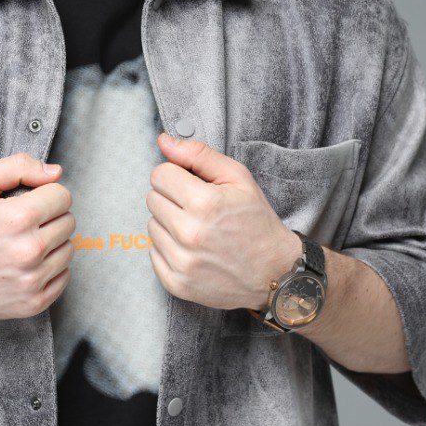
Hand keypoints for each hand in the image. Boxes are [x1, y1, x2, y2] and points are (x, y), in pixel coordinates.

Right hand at [0, 153, 74, 319]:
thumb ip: (19, 166)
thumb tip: (56, 173)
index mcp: (19, 217)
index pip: (63, 197)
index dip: (46, 195)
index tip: (30, 202)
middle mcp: (30, 251)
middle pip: (69, 222)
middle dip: (51, 217)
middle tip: (26, 224)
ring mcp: (33, 280)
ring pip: (69, 249)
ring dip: (53, 243)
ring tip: (26, 243)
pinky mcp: (34, 302)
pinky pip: (64, 277)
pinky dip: (51, 269)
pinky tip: (29, 264)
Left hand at [145, 133, 302, 311]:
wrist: (274, 272)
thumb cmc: (256, 221)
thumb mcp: (237, 178)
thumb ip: (198, 155)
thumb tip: (164, 141)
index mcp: (204, 203)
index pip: (159, 175)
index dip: (177, 176)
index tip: (192, 185)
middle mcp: (189, 234)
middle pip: (152, 199)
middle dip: (172, 198)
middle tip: (198, 208)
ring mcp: (182, 262)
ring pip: (151, 225)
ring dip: (169, 223)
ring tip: (198, 229)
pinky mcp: (177, 283)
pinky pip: (153, 252)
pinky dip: (168, 248)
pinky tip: (192, 249)